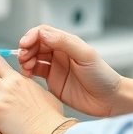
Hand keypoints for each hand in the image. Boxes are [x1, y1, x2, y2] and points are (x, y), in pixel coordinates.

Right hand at [17, 25, 132, 116]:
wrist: (110, 100)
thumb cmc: (102, 76)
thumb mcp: (85, 55)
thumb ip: (64, 43)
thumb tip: (42, 33)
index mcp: (67, 43)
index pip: (42, 33)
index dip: (31, 37)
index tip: (24, 45)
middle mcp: (60, 53)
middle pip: (35, 44)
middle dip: (25, 49)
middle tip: (23, 59)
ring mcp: (55, 67)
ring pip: (33, 58)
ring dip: (25, 61)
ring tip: (26, 69)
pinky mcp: (52, 81)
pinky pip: (35, 72)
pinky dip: (28, 72)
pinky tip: (27, 77)